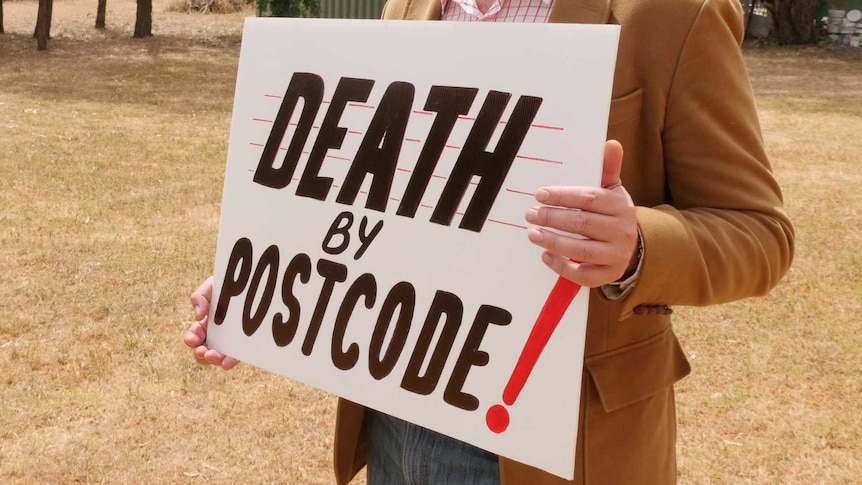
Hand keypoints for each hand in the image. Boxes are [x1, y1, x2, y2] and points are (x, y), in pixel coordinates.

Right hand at [184, 276, 238, 369]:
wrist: (250, 283)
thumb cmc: (226, 285)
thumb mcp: (210, 287)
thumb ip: (199, 297)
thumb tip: (198, 317)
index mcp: (204, 325)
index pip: (194, 336)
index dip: (191, 340)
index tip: (193, 340)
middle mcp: (215, 336)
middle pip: (203, 351)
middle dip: (201, 354)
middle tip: (204, 352)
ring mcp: (229, 342)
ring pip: (217, 357)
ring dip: (214, 360)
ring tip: (215, 357)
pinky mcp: (243, 345)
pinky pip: (235, 357)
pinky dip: (229, 362)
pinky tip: (227, 363)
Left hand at [524, 140, 638, 287]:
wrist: (630, 244)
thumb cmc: (612, 212)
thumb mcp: (612, 189)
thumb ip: (607, 168)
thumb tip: (610, 143)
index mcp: (621, 205)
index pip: (589, 199)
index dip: (563, 196)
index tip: (540, 194)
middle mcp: (622, 230)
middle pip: (582, 224)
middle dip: (552, 218)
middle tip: (530, 214)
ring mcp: (617, 254)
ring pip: (581, 251)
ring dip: (553, 242)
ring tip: (533, 234)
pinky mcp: (610, 274)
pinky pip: (584, 275)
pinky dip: (562, 267)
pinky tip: (545, 256)